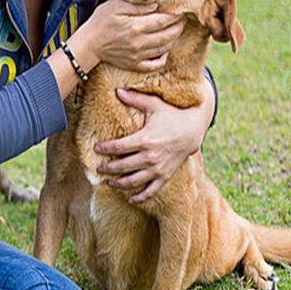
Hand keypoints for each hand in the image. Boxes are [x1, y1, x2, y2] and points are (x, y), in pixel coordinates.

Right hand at [71, 0, 184, 73]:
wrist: (88, 44)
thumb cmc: (100, 22)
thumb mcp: (115, 5)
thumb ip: (137, 4)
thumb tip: (156, 4)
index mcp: (136, 26)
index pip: (163, 20)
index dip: (175, 15)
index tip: (180, 10)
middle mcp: (139, 42)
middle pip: (168, 35)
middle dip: (179, 27)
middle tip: (182, 19)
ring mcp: (138, 55)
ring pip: (165, 48)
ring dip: (174, 39)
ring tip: (176, 30)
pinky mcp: (135, 64)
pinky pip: (155, 65)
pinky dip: (164, 59)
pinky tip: (165, 50)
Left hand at [94, 87, 211, 201]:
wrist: (194, 130)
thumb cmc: (173, 115)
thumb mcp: (154, 105)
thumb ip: (135, 99)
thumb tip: (117, 90)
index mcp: (145, 140)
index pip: (118, 148)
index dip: (105, 149)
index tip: (96, 148)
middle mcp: (150, 157)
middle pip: (122, 167)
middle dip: (108, 168)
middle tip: (98, 168)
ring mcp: (158, 169)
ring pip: (133, 181)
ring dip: (119, 184)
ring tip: (109, 182)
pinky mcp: (165, 176)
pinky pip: (151, 190)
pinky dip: (140, 197)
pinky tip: (130, 198)